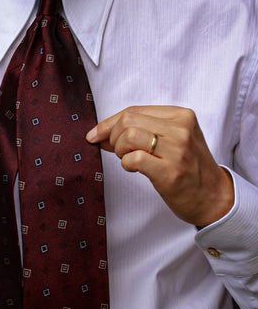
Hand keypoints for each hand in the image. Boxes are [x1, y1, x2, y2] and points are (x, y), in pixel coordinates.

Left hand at [86, 106, 233, 226]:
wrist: (213, 197)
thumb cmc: (188, 169)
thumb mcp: (172, 140)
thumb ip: (141, 131)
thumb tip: (100, 134)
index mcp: (181, 116)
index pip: (134, 110)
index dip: (109, 123)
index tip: (95, 135)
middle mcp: (180, 129)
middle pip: (128, 121)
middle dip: (114, 137)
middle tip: (120, 152)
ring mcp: (177, 150)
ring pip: (128, 136)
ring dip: (120, 151)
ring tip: (129, 160)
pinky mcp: (170, 172)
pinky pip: (133, 159)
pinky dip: (126, 164)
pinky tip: (135, 169)